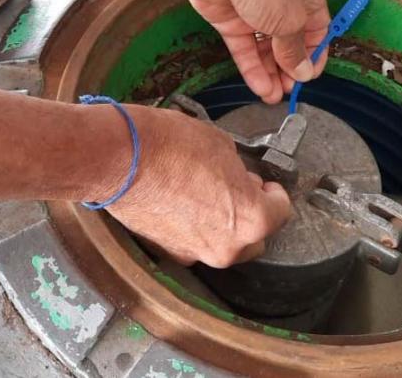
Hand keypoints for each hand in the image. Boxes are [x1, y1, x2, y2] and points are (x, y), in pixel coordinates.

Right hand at [104, 105, 291, 266]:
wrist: (120, 158)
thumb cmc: (169, 147)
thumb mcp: (223, 147)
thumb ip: (240, 173)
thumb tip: (240, 179)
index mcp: (251, 220)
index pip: (281, 213)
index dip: (275, 194)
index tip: (268, 186)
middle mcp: (227, 247)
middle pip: (255, 237)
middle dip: (251, 214)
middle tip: (239, 188)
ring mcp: (195, 254)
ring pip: (223, 244)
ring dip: (224, 225)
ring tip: (208, 193)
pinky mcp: (167, 254)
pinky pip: (194, 244)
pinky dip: (196, 229)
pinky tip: (186, 203)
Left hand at [180, 0, 330, 103]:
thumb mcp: (291, 19)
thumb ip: (295, 49)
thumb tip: (303, 70)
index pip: (317, 32)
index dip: (314, 55)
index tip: (310, 76)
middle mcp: (283, 3)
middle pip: (290, 44)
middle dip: (290, 69)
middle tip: (290, 89)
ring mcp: (256, 12)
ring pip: (266, 51)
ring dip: (271, 74)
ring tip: (274, 96)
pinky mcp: (232, 21)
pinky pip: (245, 50)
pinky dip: (252, 69)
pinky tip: (260, 86)